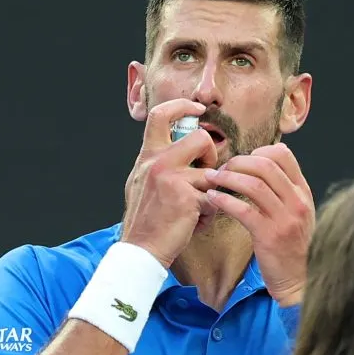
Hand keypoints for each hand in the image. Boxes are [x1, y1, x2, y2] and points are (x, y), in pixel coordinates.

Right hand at [121, 99, 217, 268]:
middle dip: (212, 154)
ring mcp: (171, 178)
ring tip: (200, 205)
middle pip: (200, 137)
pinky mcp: (185, 197)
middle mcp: (156, 162)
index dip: (181, 105)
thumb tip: (178, 149)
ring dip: (213, 189)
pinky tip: (197, 221)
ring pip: (212, 170)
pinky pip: (213, 197)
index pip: (160, 115)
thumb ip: (158, 163)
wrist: (140, 249)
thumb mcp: (142, 183)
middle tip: (207, 172)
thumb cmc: (146, 220)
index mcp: (147, 156)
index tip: (197, 108)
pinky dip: (210, 211)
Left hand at [203, 143, 313, 305]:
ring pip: (254, 184)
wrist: (298, 280)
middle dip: (239, 162)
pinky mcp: (269, 235)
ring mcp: (284, 218)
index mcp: (303, 192)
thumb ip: (285, 190)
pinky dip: (224, 200)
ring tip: (212, 178)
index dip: (259, 150)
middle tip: (223, 168)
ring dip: (228, 177)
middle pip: (266, 165)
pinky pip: (243, 210)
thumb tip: (265, 164)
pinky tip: (212, 198)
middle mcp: (297, 201)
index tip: (244, 158)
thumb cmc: (292, 246)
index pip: (284, 155)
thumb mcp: (298, 213)